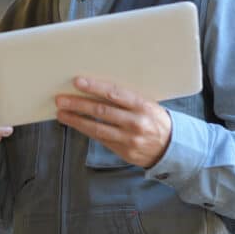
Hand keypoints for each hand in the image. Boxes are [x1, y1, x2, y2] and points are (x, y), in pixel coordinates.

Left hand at [55, 77, 171, 168]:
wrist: (174, 147)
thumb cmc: (155, 119)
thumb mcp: (147, 104)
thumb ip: (126, 98)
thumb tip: (96, 87)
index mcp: (143, 106)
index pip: (115, 93)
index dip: (95, 87)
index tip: (77, 82)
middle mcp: (136, 123)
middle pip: (102, 111)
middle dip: (78, 104)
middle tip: (61, 99)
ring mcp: (130, 139)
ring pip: (97, 128)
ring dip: (76, 120)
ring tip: (61, 113)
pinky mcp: (124, 152)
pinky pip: (101, 139)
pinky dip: (85, 130)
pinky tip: (74, 123)